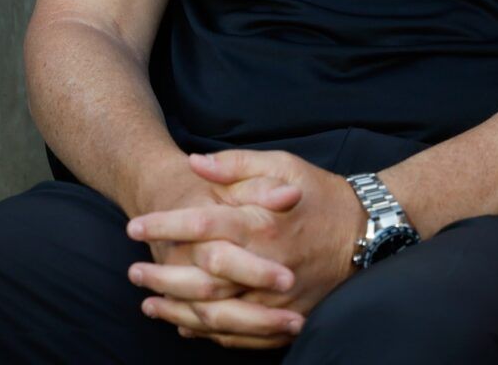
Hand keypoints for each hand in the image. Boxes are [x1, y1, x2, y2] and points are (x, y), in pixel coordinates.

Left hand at [127, 161, 306, 349]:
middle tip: (132, 272)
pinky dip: (209, 334)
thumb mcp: (282, 165)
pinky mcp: (285, 317)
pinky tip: (184, 325)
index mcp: (262, 222)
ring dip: (178, 310)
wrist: (365, 232)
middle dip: (162, 276)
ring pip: (217, 314)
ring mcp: (276, 297)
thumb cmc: (319, 193)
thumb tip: (195, 162)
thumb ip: (236, 165)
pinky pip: (241, 335)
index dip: (165, 225)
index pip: (203, 223)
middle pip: (202, 277)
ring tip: (148, 304)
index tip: (134, 226)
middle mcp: (266, 263)